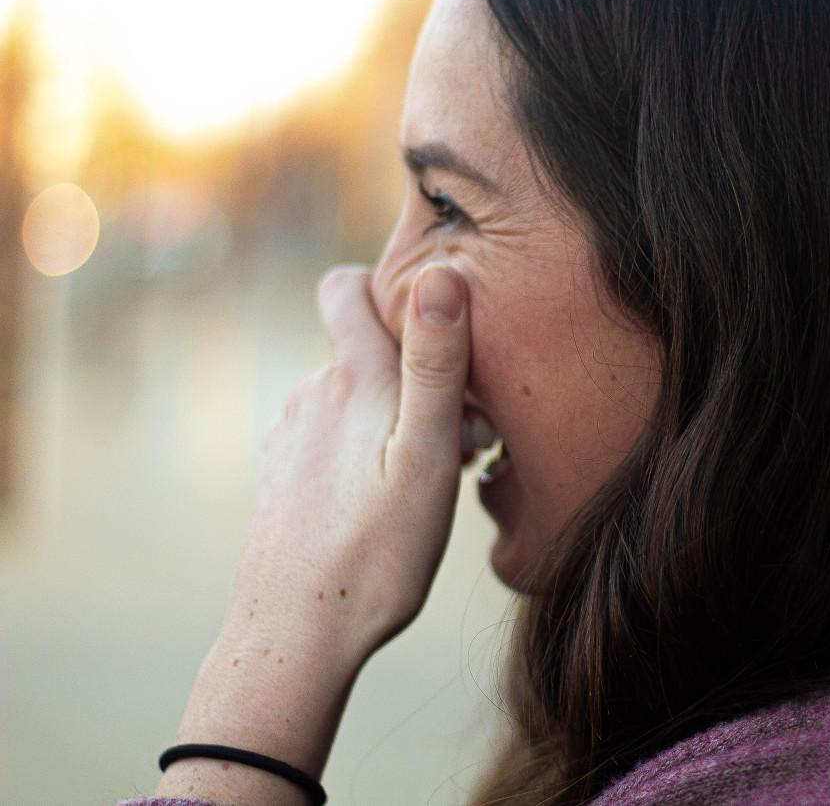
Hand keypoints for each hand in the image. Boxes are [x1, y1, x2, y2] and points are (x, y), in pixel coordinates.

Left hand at [155, 262, 470, 804]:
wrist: (296, 637)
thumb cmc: (375, 552)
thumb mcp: (424, 455)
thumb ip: (434, 363)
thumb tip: (440, 273)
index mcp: (351, 378)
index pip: (346, 286)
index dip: (386, 286)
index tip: (434, 324)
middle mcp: (312, 395)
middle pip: (365, 349)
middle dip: (415, 373)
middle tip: (463, 434)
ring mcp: (292, 438)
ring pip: (354, 399)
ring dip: (394, 418)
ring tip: (431, 476)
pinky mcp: (285, 477)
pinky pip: (334, 440)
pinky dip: (367, 452)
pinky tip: (389, 503)